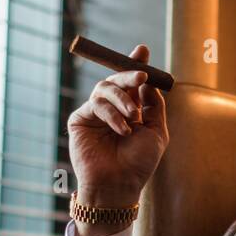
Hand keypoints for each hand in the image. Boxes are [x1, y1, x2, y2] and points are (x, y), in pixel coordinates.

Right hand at [67, 44, 168, 235]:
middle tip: (141, 76)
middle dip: (129, 74)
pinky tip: (122, 129)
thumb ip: (154, 105)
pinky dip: (111, 114)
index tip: (143, 50)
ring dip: (123, 99)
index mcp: (129, 110)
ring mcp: (94, 114)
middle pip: (116, 80)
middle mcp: (111, 109)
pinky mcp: (79, 120)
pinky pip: (96, 104)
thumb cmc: (138, 164)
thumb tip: (148, 81)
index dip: (135, 64)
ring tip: (133, 118)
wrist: (119, 185)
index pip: (131, 83)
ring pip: (104, 88)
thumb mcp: (156, 132)